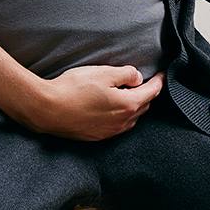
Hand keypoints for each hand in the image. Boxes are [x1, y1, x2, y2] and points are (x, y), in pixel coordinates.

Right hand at [27, 64, 165, 139]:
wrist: (47, 110)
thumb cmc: (73, 89)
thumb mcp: (103, 73)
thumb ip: (125, 74)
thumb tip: (137, 78)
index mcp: (128, 105)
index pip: (151, 92)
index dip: (159, 82)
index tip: (162, 75)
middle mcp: (122, 122)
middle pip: (142, 107)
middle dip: (146, 94)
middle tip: (143, 83)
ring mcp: (109, 132)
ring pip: (130, 118)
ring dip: (133, 106)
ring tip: (127, 94)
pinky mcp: (97, 136)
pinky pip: (116, 126)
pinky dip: (120, 116)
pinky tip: (111, 108)